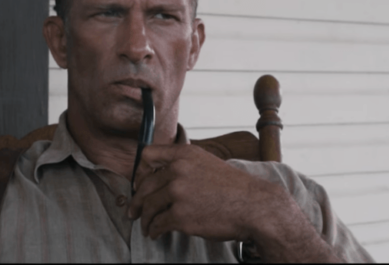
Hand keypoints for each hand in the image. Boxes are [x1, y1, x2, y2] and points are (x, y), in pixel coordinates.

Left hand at [126, 143, 281, 241]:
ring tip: (146, 225)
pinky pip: (158, 224)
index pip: (148, 155)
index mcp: (184, 155)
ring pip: (149, 207)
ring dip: (145, 219)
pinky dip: (154, 230)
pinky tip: (155, 233)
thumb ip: (184, 165)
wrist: (254, 206)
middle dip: (137, 201)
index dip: (140, 171)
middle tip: (133, 210)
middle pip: (145, 186)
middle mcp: (178, 171)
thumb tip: (162, 175)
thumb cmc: (234, 188)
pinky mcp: (180, 216)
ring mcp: (178, 193)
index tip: (138, 183)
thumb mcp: (207, 163)